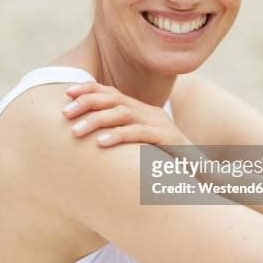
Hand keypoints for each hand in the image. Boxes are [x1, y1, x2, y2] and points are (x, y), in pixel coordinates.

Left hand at [62, 81, 190, 150]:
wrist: (198, 172)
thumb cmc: (162, 161)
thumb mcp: (139, 144)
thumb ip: (120, 135)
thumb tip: (89, 139)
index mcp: (141, 110)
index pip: (112, 92)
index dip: (89, 89)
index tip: (67, 94)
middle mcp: (149, 112)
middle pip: (114, 99)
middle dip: (87, 103)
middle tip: (64, 114)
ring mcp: (158, 123)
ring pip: (123, 113)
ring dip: (96, 120)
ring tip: (76, 131)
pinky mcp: (167, 138)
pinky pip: (139, 133)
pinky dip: (118, 136)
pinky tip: (101, 143)